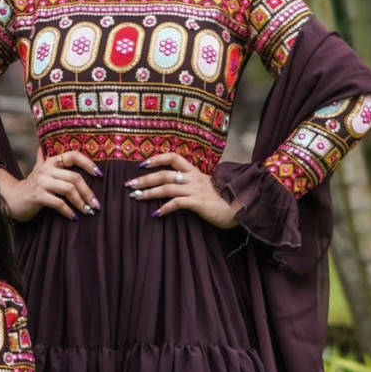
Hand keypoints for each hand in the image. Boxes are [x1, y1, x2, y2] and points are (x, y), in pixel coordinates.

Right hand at [0, 148, 101, 221]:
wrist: (11, 199)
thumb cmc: (30, 185)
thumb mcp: (37, 169)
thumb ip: (42, 158)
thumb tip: (42, 146)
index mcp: (51, 161)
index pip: (73, 156)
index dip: (88, 163)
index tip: (100, 174)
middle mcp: (46, 169)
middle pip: (74, 177)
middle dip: (88, 192)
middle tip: (96, 204)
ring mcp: (41, 182)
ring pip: (69, 189)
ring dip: (81, 203)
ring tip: (88, 211)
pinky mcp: (37, 196)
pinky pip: (58, 203)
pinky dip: (68, 211)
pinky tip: (74, 217)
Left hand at [124, 152, 238, 226]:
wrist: (241, 207)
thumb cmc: (224, 199)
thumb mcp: (207, 186)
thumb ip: (192, 184)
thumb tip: (175, 185)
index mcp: (194, 172)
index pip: (173, 157)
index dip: (156, 159)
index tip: (142, 165)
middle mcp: (193, 178)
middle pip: (164, 174)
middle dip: (144, 179)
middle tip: (129, 185)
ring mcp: (195, 190)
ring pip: (166, 188)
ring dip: (149, 192)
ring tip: (136, 197)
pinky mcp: (198, 203)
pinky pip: (177, 203)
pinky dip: (165, 208)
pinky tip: (156, 214)